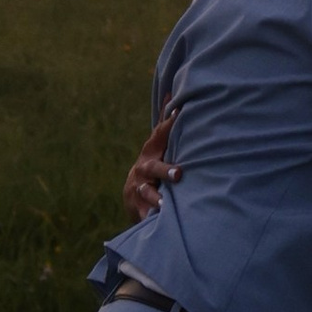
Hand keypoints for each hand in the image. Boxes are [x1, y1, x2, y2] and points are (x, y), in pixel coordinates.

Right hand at [122, 107, 179, 224]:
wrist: (132, 191)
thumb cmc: (154, 162)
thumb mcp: (158, 143)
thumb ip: (166, 122)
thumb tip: (172, 90)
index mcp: (152, 152)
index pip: (160, 136)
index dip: (169, 124)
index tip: (179, 113)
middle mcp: (144, 169)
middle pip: (154, 169)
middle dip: (166, 170)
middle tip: (179, 174)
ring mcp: (140, 189)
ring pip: (147, 193)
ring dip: (155, 198)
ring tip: (165, 204)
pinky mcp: (138, 207)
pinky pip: (143, 214)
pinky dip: (148, 218)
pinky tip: (157, 221)